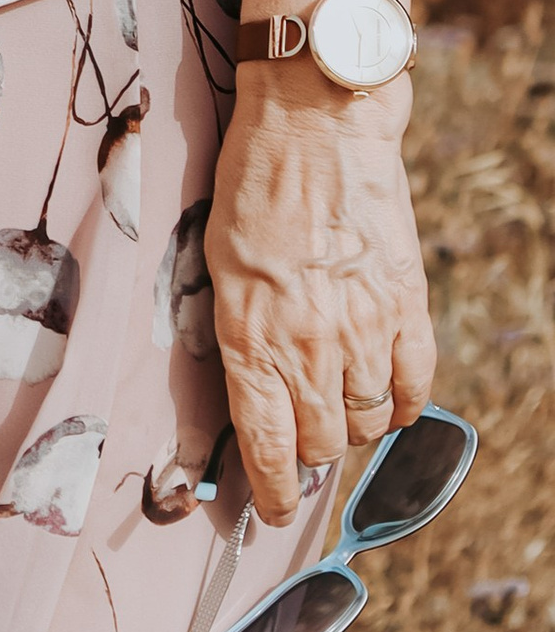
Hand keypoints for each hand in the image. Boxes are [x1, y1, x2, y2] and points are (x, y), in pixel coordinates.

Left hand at [206, 68, 434, 522]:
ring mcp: (364, 330)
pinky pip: (413, 388)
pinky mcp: (406, 307)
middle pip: (319, 442)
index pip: (265, 446)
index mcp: (249, 334)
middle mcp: (308, 346)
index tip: (269, 510)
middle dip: (306, 453)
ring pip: (366, 423)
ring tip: (336, 402)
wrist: (315, 121)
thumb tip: (251, 387)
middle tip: (300, 440)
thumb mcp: (218, 258)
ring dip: (350, 425)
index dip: (269, 491)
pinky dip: (400, 404)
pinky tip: (385, 397)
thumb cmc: (251, 180)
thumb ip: (239, 329)